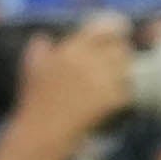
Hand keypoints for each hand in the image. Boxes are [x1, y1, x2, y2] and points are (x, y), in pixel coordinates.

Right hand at [10, 15, 138, 153]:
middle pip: (121, 48)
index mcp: (70, 50)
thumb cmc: (36, 102)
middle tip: (117, 64)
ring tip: (115, 83)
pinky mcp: (111, 99)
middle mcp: (87, 61)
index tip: (122, 29)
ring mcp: (101, 80)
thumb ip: (38, 50)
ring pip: (127, 69)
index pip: (104, 28)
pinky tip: (113, 102)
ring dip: (125, 75)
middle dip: (122, 55)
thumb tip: (42, 37)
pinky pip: (128, 91)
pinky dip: (124, 96)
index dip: (116, 27)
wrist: (44, 131)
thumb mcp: (31, 70)